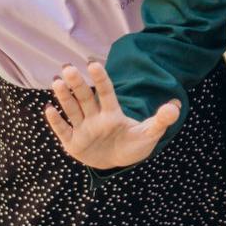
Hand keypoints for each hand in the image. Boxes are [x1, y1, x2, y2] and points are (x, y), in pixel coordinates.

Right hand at [44, 61, 180, 168]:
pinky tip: (48, 109)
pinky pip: (63, 131)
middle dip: (77, 84)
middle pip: (85, 98)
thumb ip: (161, 120)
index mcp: (112, 113)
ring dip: (64, 97)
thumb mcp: (150, 134)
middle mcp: (95, 117)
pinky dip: (56, 122)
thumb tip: (176, 105)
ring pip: (72, 110)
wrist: (119, 162)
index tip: (93, 63)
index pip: (106, 92)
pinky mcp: (74, 144)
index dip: (100, 79)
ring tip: (56, 82)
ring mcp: (83, 129)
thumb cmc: (134, 145)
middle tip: (67, 67)